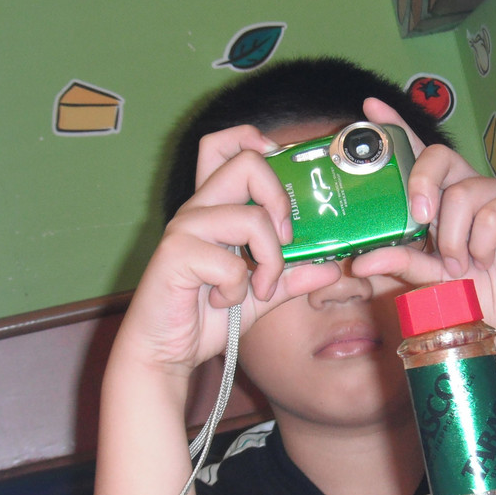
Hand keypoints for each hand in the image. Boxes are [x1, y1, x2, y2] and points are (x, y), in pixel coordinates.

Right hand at [116, 124, 339, 373]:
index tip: (282, 182)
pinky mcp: (175, 254)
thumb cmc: (204, 318)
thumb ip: (292, 277)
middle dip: (280, 200)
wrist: (163, 352)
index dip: (257, 142)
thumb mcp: (260, 295)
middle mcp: (198, 208)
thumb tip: (331, 265)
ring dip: (269, 261)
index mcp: (216, 207)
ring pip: (250, 218)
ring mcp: (184, 228)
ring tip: (258, 288)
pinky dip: (237, 290)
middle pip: (245, 162)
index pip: (226, 145)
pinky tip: (221, 302)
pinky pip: (229, 263)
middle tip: (285, 240)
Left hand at [351, 98, 495, 355]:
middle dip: (421, 182)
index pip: (416, 154)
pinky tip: (486, 259)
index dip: (395, 128)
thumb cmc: (473, 292)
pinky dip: (481, 243)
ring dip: (454, 237)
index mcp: (440, 197)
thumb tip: (359, 260)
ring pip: (462, 192)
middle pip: (439, 155)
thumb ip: (397, 263)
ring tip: (460, 264)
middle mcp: (467, 187)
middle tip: (419, 218)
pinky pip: (491, 214)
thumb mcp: (427, 279)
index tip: (370, 109)